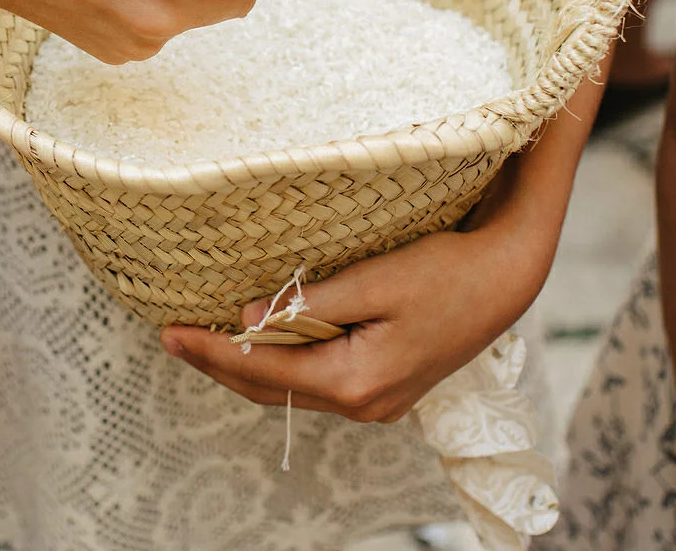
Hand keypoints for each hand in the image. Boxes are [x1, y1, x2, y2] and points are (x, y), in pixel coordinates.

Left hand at [159, 175, 557, 421]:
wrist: (506, 281)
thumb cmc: (445, 271)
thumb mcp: (374, 280)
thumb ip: (309, 303)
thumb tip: (248, 320)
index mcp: (357, 380)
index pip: (265, 369)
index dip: (212, 351)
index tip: (170, 333)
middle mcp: (364, 404)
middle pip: (271, 390)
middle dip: (218, 364)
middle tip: (170, 338)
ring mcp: (377, 401)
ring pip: (292, 390)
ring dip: (247, 367)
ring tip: (201, 342)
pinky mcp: (385, 386)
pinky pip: (316, 382)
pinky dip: (281, 366)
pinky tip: (260, 345)